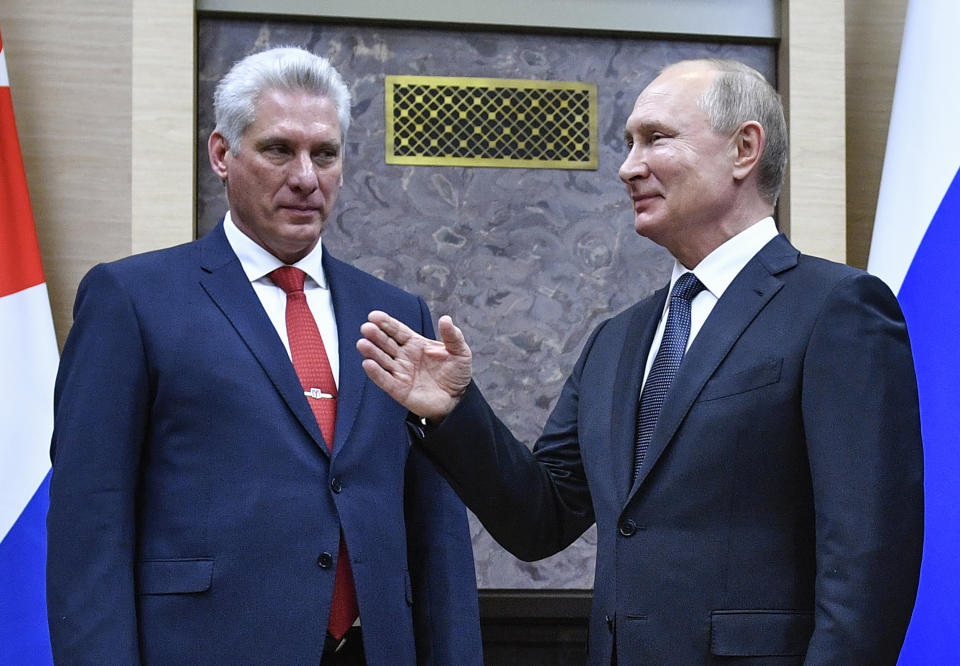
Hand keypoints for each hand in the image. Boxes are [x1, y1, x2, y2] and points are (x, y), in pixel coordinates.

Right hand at [357, 311, 471, 421]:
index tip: (374, 316)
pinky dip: (376, 372)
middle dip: (376, 335)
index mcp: (416, 344)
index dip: (386, 323)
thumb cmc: (456, 374)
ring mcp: (400, 373)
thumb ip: (453, 336)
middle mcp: (404, 357)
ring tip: (362, 343)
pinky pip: (384, 380)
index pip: (398, 331)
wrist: (458, 399)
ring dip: (372, 352)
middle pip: (386, 343)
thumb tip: (446, 319)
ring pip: (382, 360)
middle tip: (367, 328)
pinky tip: (368, 363)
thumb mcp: (460, 352)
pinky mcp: (399, 389)